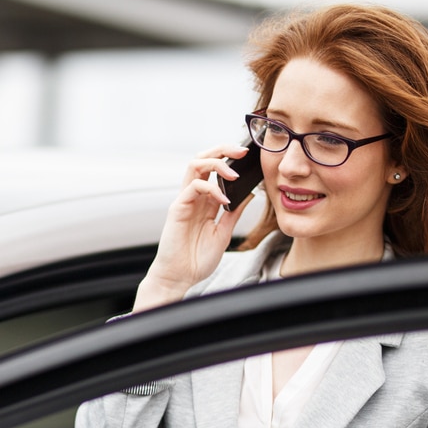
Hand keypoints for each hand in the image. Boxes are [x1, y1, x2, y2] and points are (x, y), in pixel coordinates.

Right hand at [133, 147, 256, 311]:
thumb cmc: (198, 259)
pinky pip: (193, 186)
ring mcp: (185, 200)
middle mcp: (194, 197)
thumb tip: (249, 193)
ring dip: (216, 163)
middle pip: (203, 159)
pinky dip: (211, 188)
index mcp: (205, 201)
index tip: (248, 156)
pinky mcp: (178, 208)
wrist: (181, 277)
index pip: (215, 169)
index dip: (229, 158)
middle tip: (242, 151)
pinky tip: (223, 200)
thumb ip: (234, 212)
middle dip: (222, 150)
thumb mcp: (224, 233)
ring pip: (195, 165)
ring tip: (233, 173)